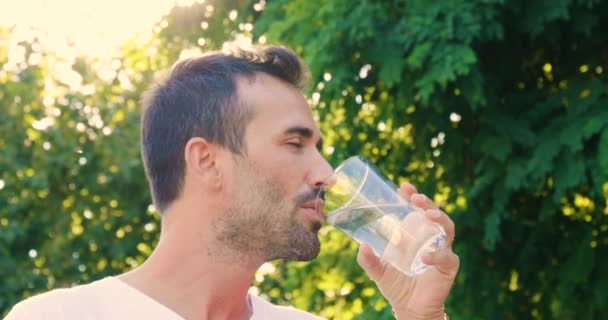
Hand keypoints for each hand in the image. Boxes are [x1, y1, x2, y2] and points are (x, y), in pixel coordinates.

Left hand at [357, 182, 458, 319]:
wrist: (409, 308)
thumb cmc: (396, 285)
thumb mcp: (378, 271)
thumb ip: (368, 260)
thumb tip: (361, 246)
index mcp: (415, 234)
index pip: (416, 210)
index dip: (412, 196)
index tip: (404, 187)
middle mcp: (431, 238)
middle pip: (434, 214)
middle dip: (427, 202)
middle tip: (415, 197)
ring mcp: (442, 250)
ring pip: (447, 228)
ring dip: (439, 218)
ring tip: (427, 215)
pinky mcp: (449, 266)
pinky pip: (446, 257)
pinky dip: (436, 255)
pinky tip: (425, 256)